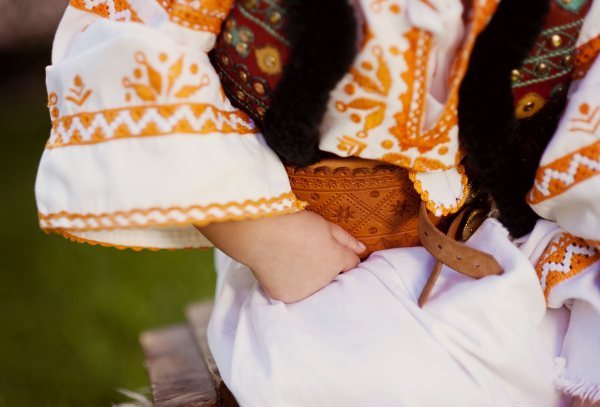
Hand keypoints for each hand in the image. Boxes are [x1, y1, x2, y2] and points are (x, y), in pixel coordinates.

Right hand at [196, 210, 364, 302]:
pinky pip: (292, 292)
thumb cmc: (293, 224)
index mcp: (337, 261)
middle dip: (324, 269)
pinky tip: (280, 268)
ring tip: (292, 259)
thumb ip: (346, 240)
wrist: (260, 233)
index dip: (341, 257)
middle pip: (331, 278)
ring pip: (312, 287)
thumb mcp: (324, 225)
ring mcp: (306, 291)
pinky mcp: (287, 297)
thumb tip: (362, 250)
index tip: (328, 250)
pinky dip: (288, 283)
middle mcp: (326, 281)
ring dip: (308, 279)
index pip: (351, 265)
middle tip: (305, 252)